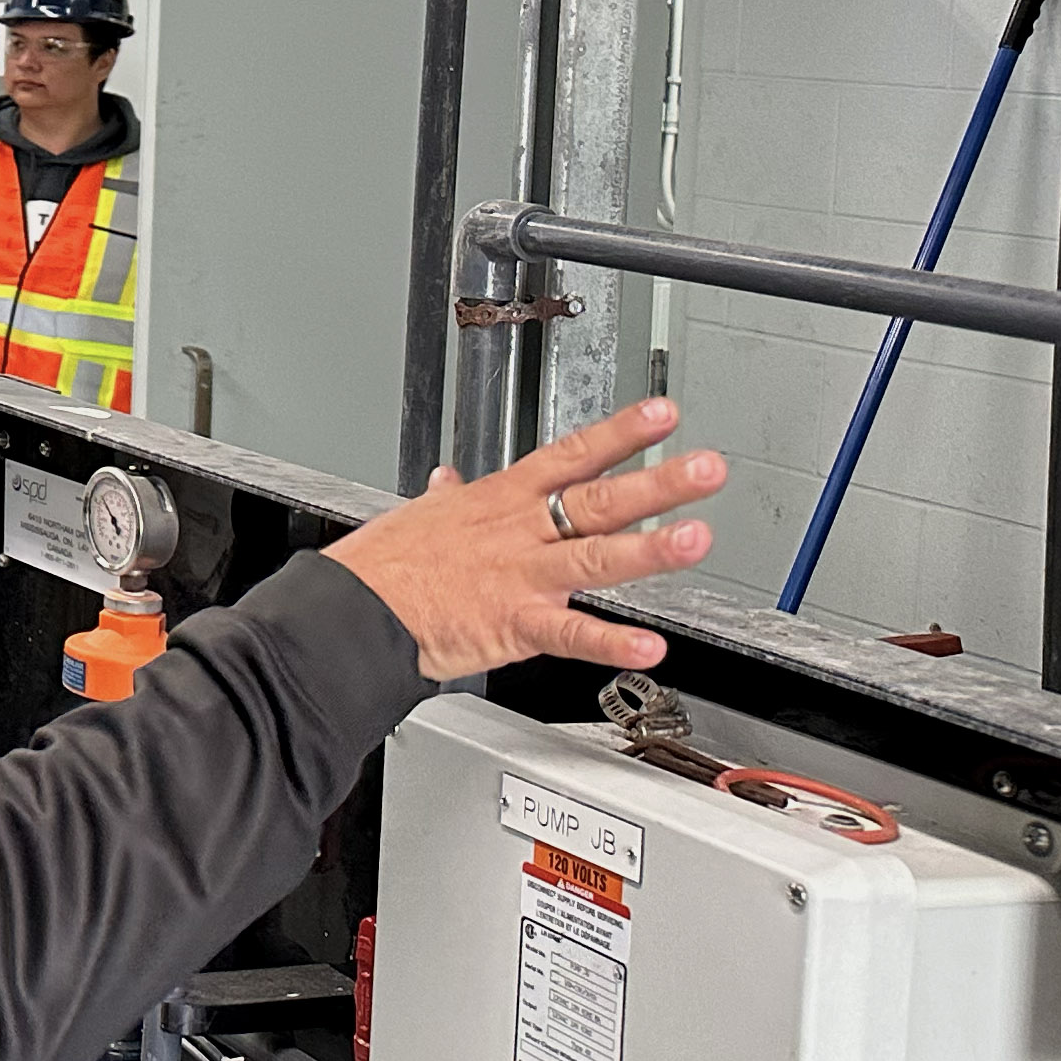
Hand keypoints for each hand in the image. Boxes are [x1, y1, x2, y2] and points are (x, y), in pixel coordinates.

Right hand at [323, 397, 723, 684]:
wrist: (353, 610)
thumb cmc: (384, 565)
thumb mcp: (418, 515)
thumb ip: (446, 496)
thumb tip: (446, 479)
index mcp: (501, 501)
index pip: (570, 456)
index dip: (620, 433)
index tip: (663, 414)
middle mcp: (520, 533)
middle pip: (598, 499)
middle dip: (657, 482)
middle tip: (707, 469)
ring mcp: (521, 578)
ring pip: (595, 558)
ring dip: (649, 550)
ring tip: (695, 538)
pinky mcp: (514, 625)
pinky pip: (571, 635)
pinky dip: (611, 643)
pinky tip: (650, 646)